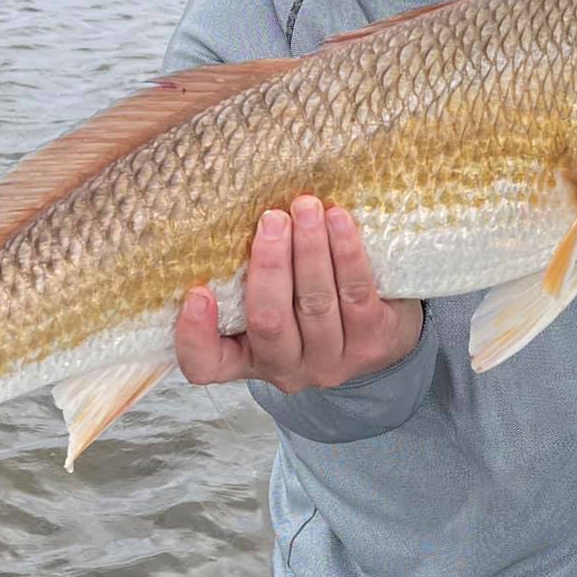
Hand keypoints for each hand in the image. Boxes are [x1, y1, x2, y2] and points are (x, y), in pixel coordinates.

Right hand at [175, 195, 424, 393]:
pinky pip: (355, 294)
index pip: (206, 365)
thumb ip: (247, 277)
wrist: (381, 330)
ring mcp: (329, 362)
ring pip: (315, 304)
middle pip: (269, 322)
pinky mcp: (371, 344)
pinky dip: (346, 253)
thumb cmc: (308, 301)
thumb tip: (231, 212)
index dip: (195, 336)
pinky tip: (338, 220)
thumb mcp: (271, 297)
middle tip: (273, 219)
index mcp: (244, 359)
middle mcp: (284, 369)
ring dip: (310, 250)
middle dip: (271, 266)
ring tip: (307, 207)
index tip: (197, 292)